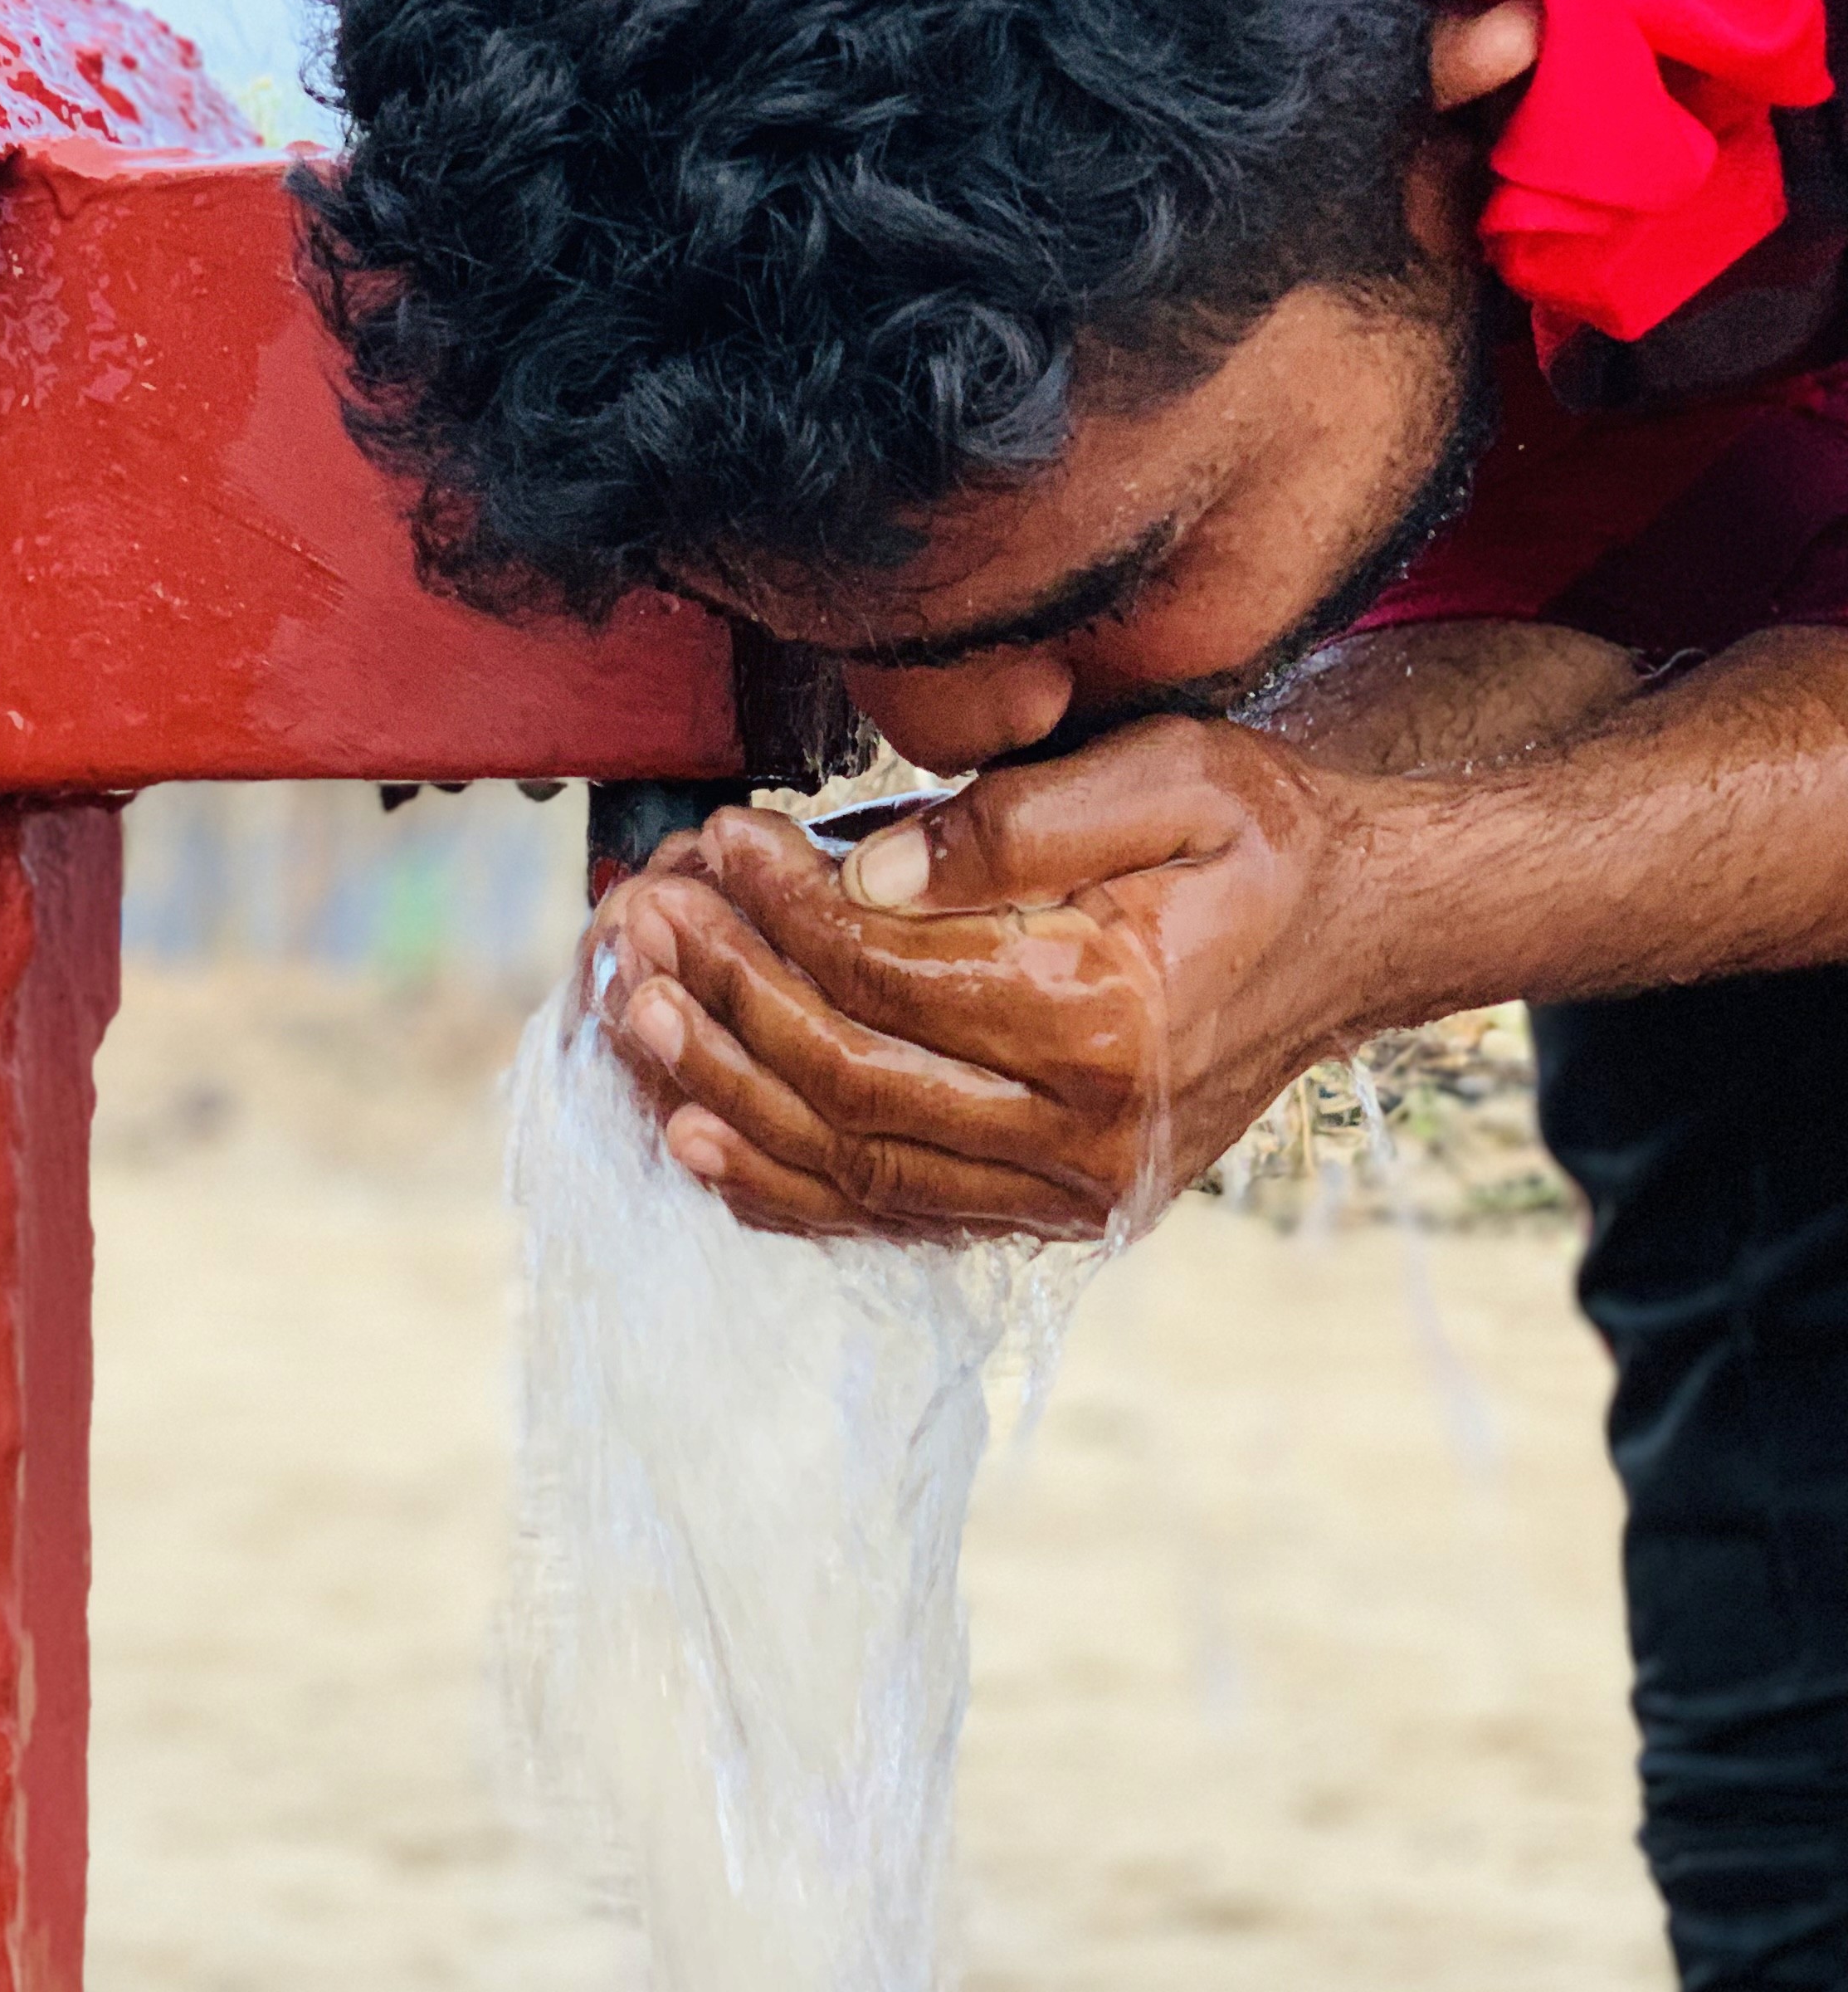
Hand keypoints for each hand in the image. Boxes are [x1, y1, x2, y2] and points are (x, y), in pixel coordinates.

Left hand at [596, 716, 1389, 1239]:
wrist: (1356, 940)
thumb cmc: (1261, 840)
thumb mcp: (1174, 775)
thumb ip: (1017, 820)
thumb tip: (860, 867)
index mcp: (1111, 1021)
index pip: (888, 971)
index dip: (780, 908)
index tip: (713, 840)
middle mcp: (1082, 1136)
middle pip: (848, 1078)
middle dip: (726, 998)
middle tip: (639, 924)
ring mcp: (1060, 1196)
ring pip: (847, 1161)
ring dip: (719, 1090)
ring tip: (634, 1011)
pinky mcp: (1042, 1216)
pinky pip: (880, 1214)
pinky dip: (775, 1183)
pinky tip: (688, 1133)